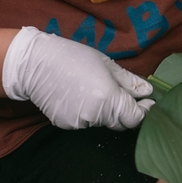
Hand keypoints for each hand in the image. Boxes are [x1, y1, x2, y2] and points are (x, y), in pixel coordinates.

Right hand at [2, 27, 154, 129]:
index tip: (148, 103)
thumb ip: (129, 82)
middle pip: (120, 122)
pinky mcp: (66, 124)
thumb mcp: (106, 64)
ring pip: (103, 122)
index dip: (144, 111)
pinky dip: (88, 112)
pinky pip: (85, 122)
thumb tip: (148, 92)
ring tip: (93, 88)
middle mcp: (95, 115)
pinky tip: (78, 95)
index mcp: (108, 98)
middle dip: (125, 110)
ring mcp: (79, 122)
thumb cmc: (72, 57)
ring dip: (106, 111)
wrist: (33, 63)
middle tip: (122, 92)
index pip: (135, 117)